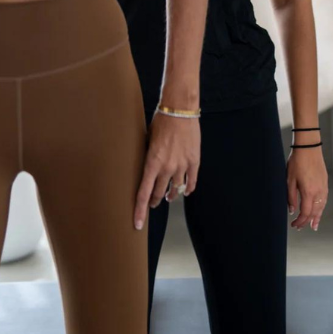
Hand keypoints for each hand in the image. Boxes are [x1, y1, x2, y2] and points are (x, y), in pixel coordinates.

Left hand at [133, 112, 200, 229]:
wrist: (179, 109)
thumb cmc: (161, 121)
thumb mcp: (147, 140)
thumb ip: (148, 157)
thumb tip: (145, 166)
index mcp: (152, 163)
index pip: (143, 193)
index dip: (140, 211)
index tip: (138, 224)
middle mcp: (167, 168)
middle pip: (160, 193)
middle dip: (155, 200)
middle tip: (154, 203)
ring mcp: (182, 165)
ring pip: (176, 189)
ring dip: (172, 195)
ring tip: (170, 196)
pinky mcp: (194, 160)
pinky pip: (192, 181)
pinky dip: (188, 188)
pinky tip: (186, 191)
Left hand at [287, 144, 328, 231]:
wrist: (308, 147)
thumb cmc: (297, 161)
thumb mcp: (289, 180)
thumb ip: (291, 197)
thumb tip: (292, 210)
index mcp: (308, 192)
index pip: (305, 213)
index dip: (300, 221)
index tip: (294, 225)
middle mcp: (318, 192)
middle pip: (314, 212)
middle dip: (307, 221)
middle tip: (301, 227)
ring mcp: (323, 187)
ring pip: (321, 207)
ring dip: (317, 217)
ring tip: (314, 225)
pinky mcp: (325, 182)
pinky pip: (324, 199)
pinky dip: (321, 208)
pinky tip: (319, 210)